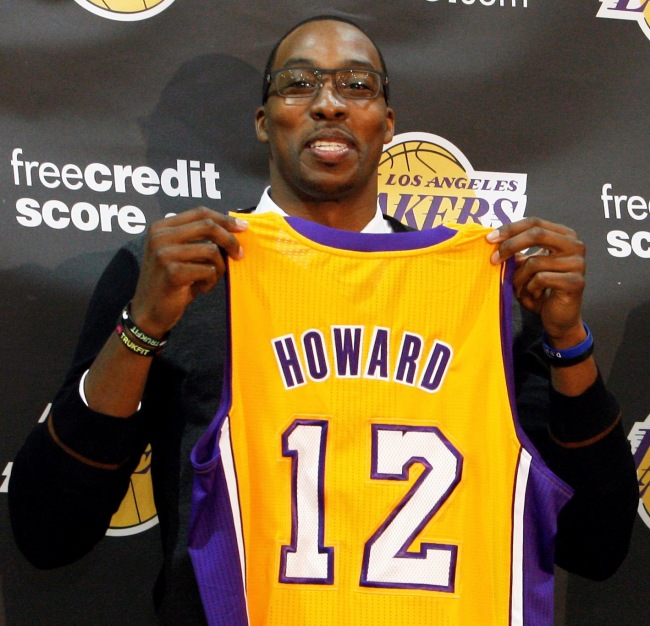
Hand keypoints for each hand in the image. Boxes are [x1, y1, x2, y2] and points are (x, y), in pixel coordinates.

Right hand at [129, 207, 247, 337]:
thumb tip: (234, 229)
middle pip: (208, 226)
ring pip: (211, 251)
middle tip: (240, 254)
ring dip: (218, 268)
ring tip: (209, 279)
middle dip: (230, 240)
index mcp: (161, 227)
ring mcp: (164, 253)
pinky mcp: (173, 272)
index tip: (243, 227)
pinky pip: (208, 271)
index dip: (224, 219)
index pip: (200, 212)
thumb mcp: (180, 254)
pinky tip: (200, 289)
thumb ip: (198, 239)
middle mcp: (160, 236)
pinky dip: (210, 282)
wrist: (149, 311)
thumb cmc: (171, 282)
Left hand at [487, 217, 586, 346]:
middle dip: (510, 245)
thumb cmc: (540, 289)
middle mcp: (575, 245)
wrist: (558, 318)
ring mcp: (578, 263)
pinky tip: (535, 295)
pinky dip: (530, 288)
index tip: (489, 238)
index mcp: (564, 235)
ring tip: (520, 288)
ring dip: (519, 277)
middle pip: (537, 234)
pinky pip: (541, 279)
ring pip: (535, 262)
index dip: (510, 229)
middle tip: (493, 259)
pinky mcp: (576, 282)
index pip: (534, 222)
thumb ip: (515, 253)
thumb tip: (494, 239)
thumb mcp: (525, 267)